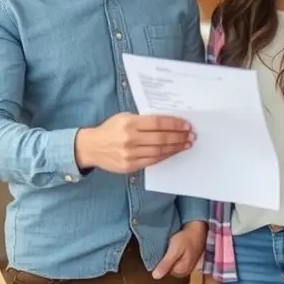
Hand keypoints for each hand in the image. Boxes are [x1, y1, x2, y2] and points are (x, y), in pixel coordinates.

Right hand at [75, 113, 193, 173]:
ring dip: (176, 148)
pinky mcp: (130, 166)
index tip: (186, 125)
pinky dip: (165, 156)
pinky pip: (152, 161)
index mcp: (129, 123)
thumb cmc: (110, 129)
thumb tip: (167, 122)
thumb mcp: (124, 117)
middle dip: (179, 137)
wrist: (91, 147)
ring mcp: (130, 154)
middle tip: (191, 136)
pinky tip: (173, 152)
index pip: (158, 123)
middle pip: (161, 138)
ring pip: (159, 151)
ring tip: (186, 144)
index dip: (174, 124)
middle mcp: (130, 139)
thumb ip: (143, 120)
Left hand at [152, 221, 206, 279]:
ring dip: (169, 258)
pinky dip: (174, 256)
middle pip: (168, 269)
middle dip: (165, 260)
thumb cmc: (186, 238)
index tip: (161, 251)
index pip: (163, 271)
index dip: (160, 261)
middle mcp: (185, 272)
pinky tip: (174, 249)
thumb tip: (155, 277)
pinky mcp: (188, 261)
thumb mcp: (174, 249)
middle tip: (164, 248)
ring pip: (172, 265)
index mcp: (181, 271)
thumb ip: (166, 264)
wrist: (198, 229)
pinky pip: (176, 261)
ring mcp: (187, 267)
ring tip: (168, 247)